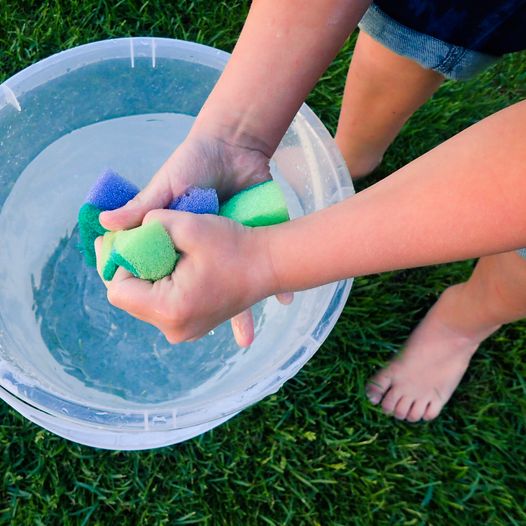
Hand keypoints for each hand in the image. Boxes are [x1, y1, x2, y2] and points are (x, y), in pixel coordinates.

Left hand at [95, 210, 277, 345]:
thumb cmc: (235, 245)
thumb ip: (148, 222)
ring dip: (146, 275)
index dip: (120, 261)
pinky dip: (160, 284)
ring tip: (164, 252)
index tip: (134, 240)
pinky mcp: (191, 326)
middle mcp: (174, 329)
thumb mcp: (189, 224)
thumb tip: (121, 228)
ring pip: (144, 301)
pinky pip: (161, 305)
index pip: (118, 290)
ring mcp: (184, 331)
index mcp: (170, 309)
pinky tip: (174, 264)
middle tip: (143, 241)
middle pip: (129, 298)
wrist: (271, 264)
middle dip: (131, 268)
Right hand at [98, 132, 291, 344]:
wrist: (235, 145)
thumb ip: (143, 206)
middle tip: (216, 332)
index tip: (176, 304)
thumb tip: (104, 222)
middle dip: (206, 307)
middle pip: (196, 286)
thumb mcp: (168, 185)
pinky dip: (269, 284)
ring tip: (248, 340)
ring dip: (242, 310)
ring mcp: (221, 248)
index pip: (160, 271)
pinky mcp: (245, 239)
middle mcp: (196, 249)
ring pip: (228, 284)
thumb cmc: (194, 160)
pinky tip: (283, 301)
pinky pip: (256, 267)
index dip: (165, 285)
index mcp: (172, 239)